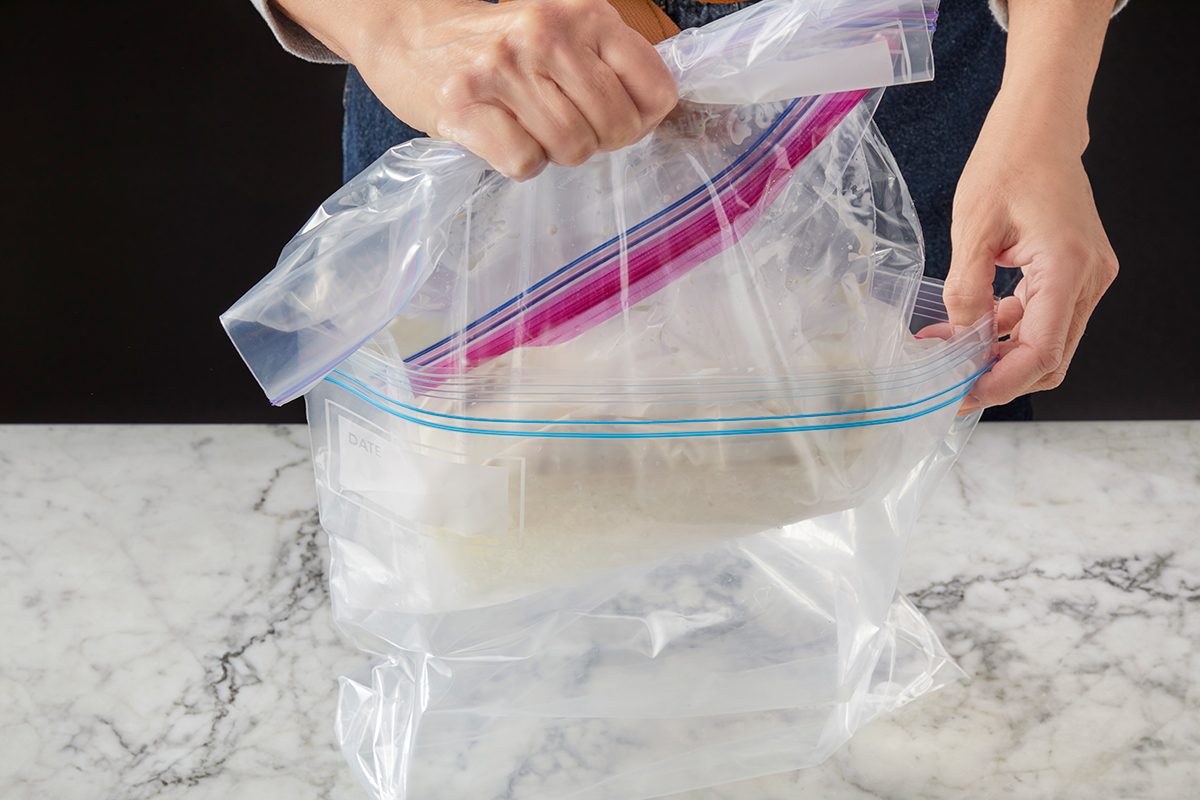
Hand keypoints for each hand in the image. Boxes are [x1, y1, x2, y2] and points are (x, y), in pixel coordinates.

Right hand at [333, 0, 676, 178]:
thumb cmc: (497, 46)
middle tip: (565, 128)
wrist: (407, 35)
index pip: (655, 88)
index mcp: (585, 13)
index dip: (643, 120)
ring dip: (555, 152)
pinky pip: (525, 163)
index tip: (618, 122)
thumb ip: (608, 64)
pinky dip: (520, 163)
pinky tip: (501, 137)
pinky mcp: (464, 106)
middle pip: (616, 126)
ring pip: (573, 148)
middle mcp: (547, 33)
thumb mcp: (562, 32)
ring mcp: (503, 68)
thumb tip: (651, 117)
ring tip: (528, 126)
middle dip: (597, 142)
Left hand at [945, 92, 1117, 413]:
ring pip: (1046, 342)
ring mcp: (1086, 277)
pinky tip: (965, 327)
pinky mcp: (1074, 273)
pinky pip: (1042, 318)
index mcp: (1068, 267)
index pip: (1042, 352)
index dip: (1001, 382)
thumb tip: (961, 340)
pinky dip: (1006, 329)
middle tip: (950, 386)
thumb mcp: (972, 230)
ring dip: (999, 354)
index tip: (961, 395)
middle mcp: (1089, 278)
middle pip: (1050, 358)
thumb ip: (967, 291)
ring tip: (946, 353)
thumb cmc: (1008, 164)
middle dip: (1000, 378)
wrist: (1038, 129)